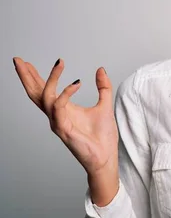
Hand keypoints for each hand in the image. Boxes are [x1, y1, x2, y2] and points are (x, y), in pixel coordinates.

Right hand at [13, 57, 118, 177]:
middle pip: (35, 93)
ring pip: (45, 97)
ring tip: (59, 63)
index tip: (29, 62)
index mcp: (64, 109)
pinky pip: (59, 107)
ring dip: (49, 78)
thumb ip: (103, 87)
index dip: (35, 76)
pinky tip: (76, 83)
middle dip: (26, 76)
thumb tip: (100, 69)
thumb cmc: (102, 136)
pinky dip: (66, 93)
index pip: (43, 90)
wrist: (105, 156)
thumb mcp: (105, 105)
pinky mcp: (63, 128)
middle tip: (18, 60)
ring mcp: (57, 122)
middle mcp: (56, 114)